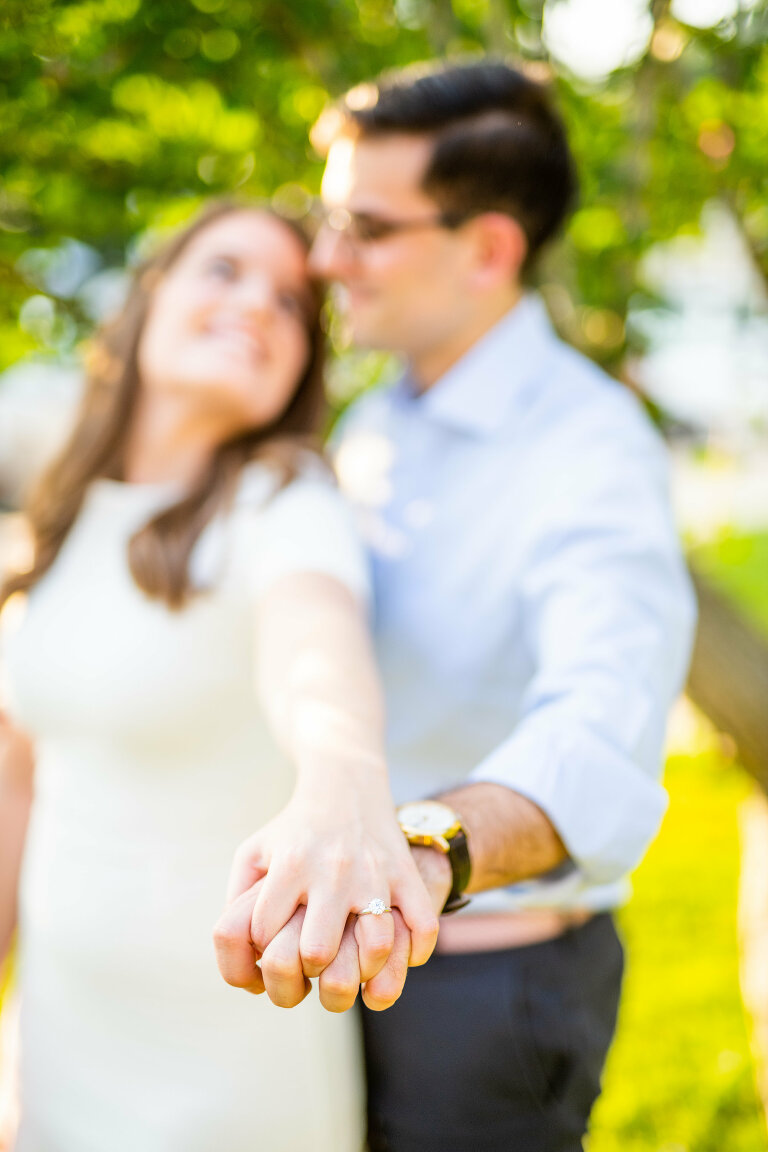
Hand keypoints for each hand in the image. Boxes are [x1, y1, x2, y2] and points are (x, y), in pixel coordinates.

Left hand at [214, 783, 438, 1002]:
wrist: (345, 783)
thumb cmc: (293, 830)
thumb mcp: (253, 853)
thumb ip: (236, 904)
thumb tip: (244, 963)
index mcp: (290, 864)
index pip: (265, 934)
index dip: (262, 951)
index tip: (272, 945)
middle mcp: (332, 869)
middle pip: (318, 950)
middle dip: (310, 970)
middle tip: (312, 962)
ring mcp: (374, 873)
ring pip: (375, 945)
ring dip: (363, 969)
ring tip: (353, 965)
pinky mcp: (405, 873)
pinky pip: (422, 927)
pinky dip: (413, 953)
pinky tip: (395, 954)